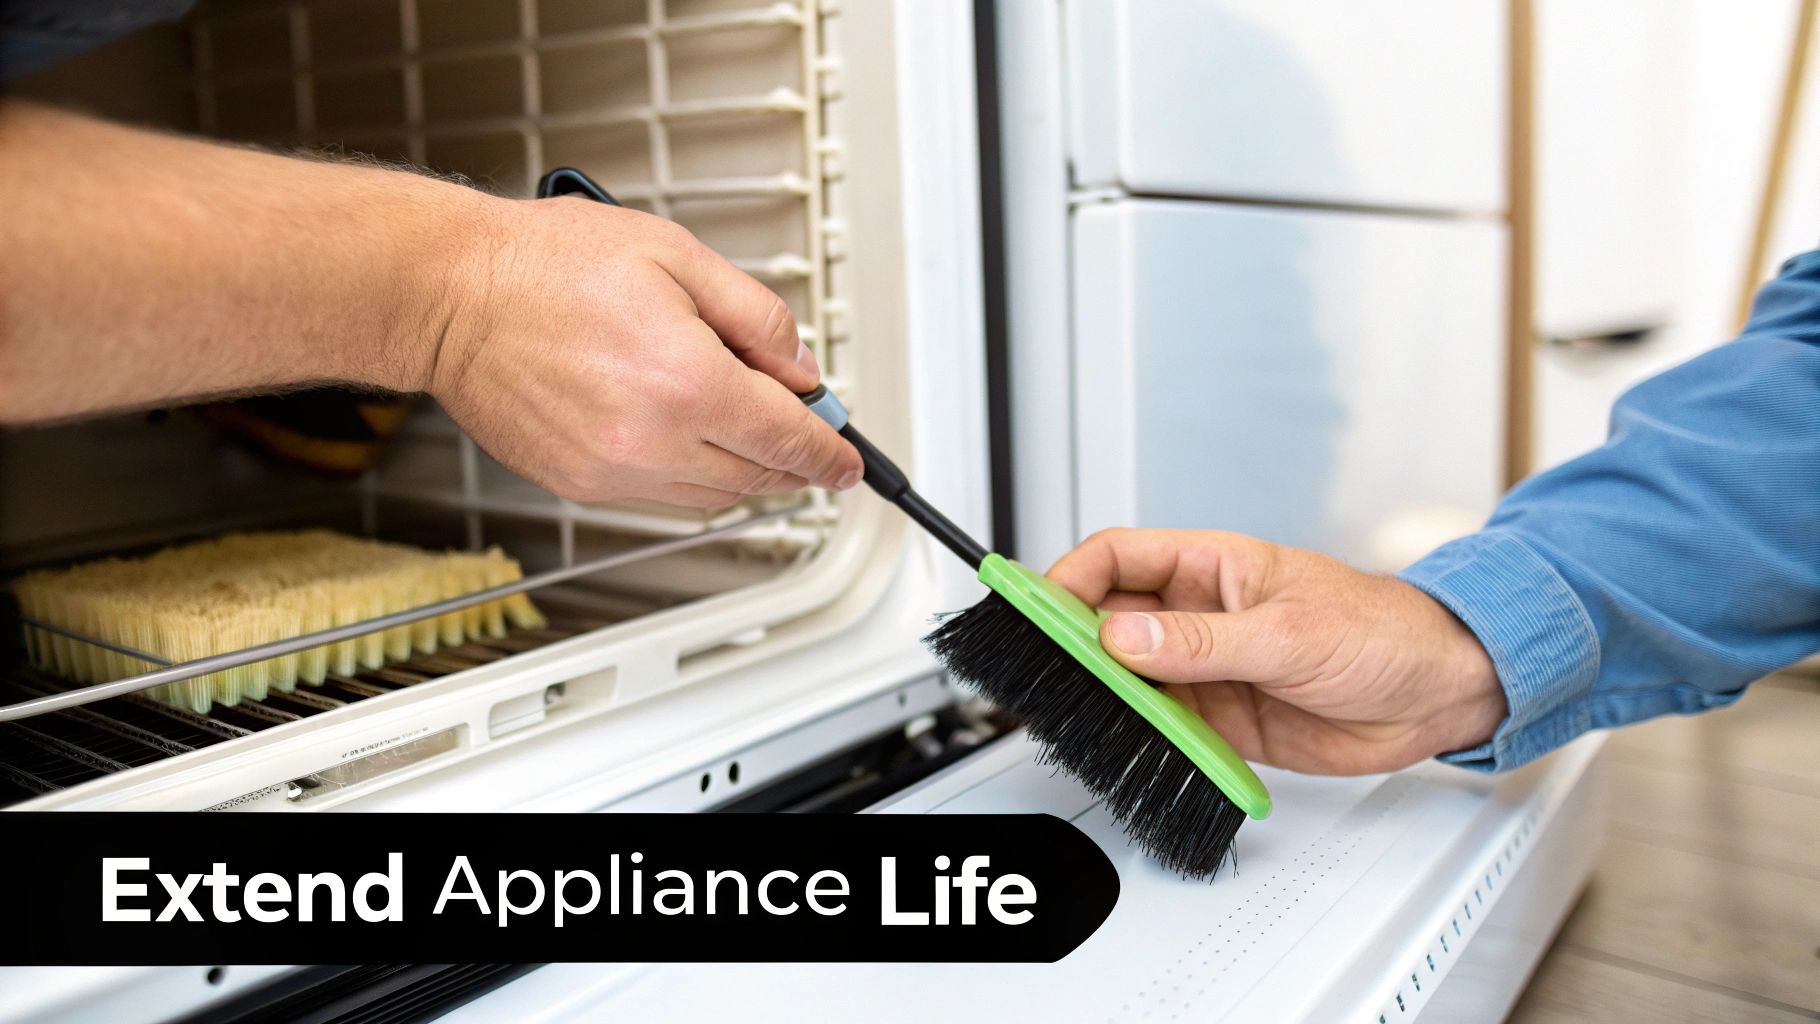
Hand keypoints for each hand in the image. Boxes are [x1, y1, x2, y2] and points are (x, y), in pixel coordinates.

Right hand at [425, 194, 862, 506]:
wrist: (449, 294)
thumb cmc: (544, 264)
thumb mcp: (677, 255)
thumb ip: (755, 317)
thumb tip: (799, 369)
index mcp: (687, 381)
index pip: (788, 439)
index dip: (829, 454)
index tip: (848, 463)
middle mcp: (652, 438)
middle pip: (757, 475)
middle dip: (791, 460)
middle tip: (805, 434)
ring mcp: (612, 469)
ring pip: (713, 494)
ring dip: (743, 471)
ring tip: (743, 426)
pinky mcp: (578, 483)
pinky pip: (660, 496)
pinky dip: (690, 475)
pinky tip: (684, 435)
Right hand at [1046, 529, 1505, 774]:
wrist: (1440, 693)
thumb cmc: (1386, 631)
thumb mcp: (1288, 632)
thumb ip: (1202, 641)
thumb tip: (1126, 637)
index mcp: (1212, 566)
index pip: (1117, 558)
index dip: (1069, 579)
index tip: (1036, 608)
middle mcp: (1199, 614)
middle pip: (1108, 621)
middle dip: (1072, 644)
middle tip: (1047, 672)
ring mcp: (1207, 667)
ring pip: (1129, 679)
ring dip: (1107, 699)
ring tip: (1088, 715)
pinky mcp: (1221, 718)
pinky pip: (1164, 728)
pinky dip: (1145, 742)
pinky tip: (1138, 748)